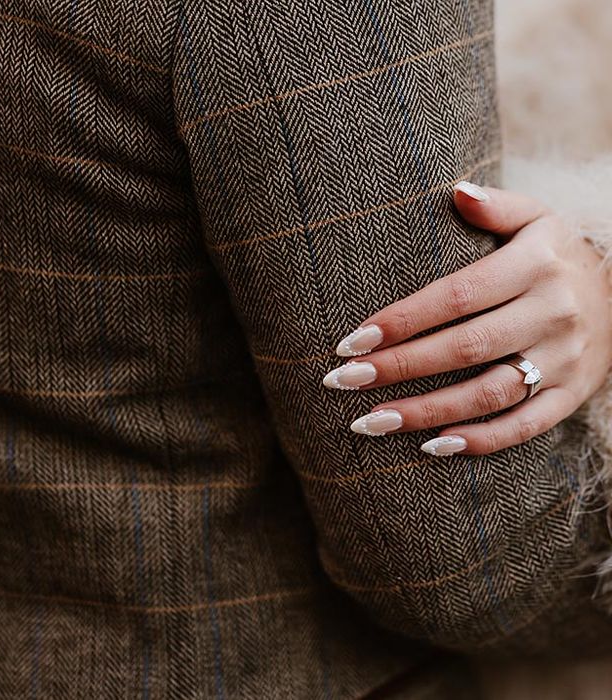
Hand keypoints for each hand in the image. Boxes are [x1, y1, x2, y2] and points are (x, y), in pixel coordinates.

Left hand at [323, 181, 611, 455]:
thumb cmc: (558, 254)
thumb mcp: (538, 217)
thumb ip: (497, 206)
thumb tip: (456, 191)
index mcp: (535, 267)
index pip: (455, 296)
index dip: (401, 320)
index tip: (351, 341)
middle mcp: (552, 315)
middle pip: (463, 348)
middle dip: (397, 367)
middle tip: (343, 381)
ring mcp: (565, 360)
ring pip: (487, 394)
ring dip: (425, 412)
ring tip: (370, 421)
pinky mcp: (573, 394)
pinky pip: (525, 426)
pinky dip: (480, 441)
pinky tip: (432, 446)